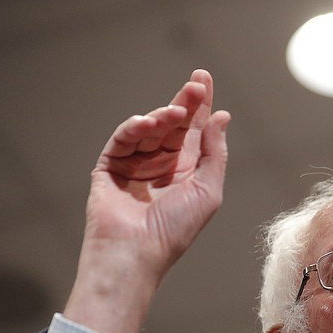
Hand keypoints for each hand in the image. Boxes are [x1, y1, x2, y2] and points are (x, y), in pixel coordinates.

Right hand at [64, 70, 230, 332]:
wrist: (136, 252)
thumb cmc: (175, 229)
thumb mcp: (208, 190)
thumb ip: (215, 153)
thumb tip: (221, 117)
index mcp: (188, 171)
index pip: (195, 131)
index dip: (200, 106)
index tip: (203, 80)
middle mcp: (163, 165)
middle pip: (175, 125)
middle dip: (185, 103)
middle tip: (195, 84)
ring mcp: (136, 165)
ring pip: (150, 129)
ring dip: (163, 117)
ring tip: (176, 113)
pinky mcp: (110, 167)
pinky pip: (123, 140)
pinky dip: (134, 129)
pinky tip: (148, 123)